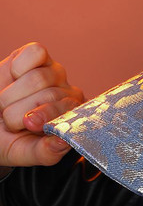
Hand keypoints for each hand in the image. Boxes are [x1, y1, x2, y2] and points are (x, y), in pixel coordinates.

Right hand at [0, 42, 84, 165]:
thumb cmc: (7, 138)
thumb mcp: (22, 152)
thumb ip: (45, 153)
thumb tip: (64, 141)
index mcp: (72, 119)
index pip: (68, 111)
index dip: (45, 115)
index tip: (28, 124)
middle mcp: (68, 94)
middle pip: (49, 95)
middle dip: (20, 110)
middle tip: (9, 119)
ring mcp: (54, 73)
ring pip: (38, 77)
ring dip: (13, 94)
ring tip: (7, 103)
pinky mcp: (39, 55)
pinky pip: (35, 53)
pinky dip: (18, 66)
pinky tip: (13, 77)